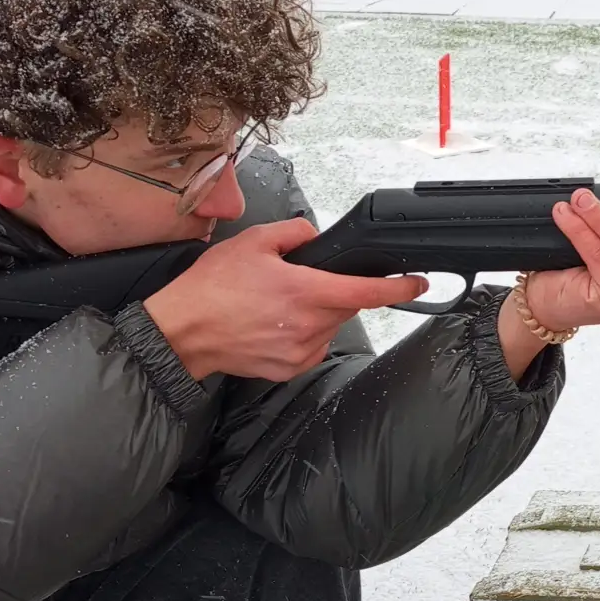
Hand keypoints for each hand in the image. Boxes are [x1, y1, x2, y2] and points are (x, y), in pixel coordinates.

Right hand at [142, 219, 426, 381]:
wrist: (182, 332)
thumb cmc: (211, 289)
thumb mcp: (253, 242)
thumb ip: (294, 232)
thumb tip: (313, 236)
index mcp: (306, 292)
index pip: (367, 292)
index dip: (398, 289)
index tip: (417, 283)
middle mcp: (309, 325)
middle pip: (347, 306)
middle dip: (335, 290)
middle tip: (300, 282)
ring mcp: (300, 351)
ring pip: (330, 326)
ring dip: (318, 312)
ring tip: (279, 303)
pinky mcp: (288, 368)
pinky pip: (312, 346)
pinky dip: (305, 332)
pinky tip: (275, 323)